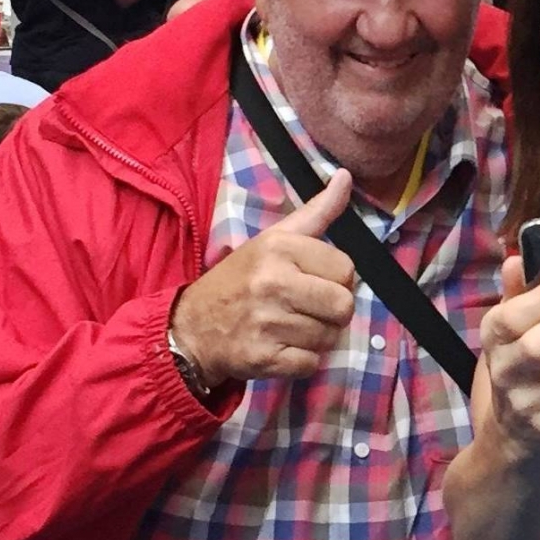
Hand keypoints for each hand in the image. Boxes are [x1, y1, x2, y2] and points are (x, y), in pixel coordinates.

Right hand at [171, 170, 356, 386]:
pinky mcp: (265, 358)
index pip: (346, 269)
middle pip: (344, 306)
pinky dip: (302, 361)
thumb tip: (346, 176)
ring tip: (291, 327)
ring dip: (317, 338)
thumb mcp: (274, 238)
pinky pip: (312, 364)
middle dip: (332, 312)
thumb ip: (316, 212)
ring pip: (330, 338)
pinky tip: (282, 347)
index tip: (314, 281)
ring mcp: (268, 323)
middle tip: (308, 309)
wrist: (192, 327)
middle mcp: (273, 282)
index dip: (336, 280)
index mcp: (280, 248)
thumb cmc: (241, 279)